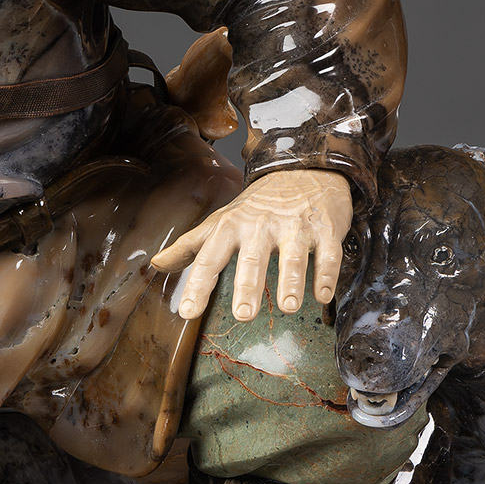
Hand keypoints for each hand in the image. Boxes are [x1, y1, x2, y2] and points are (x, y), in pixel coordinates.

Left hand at [151, 169, 352, 323]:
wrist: (305, 169)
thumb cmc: (258, 204)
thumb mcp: (221, 221)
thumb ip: (190, 245)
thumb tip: (156, 264)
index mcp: (232, 227)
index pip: (210, 258)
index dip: (198, 285)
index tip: (188, 312)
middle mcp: (262, 226)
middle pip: (253, 258)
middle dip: (248, 285)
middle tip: (243, 314)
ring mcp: (295, 227)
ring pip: (293, 256)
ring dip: (291, 281)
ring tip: (288, 306)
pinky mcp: (325, 229)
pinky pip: (328, 254)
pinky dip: (326, 274)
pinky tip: (323, 295)